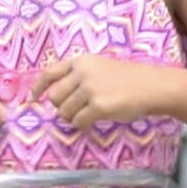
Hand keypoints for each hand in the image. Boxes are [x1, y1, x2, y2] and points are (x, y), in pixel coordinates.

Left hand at [31, 55, 160, 129]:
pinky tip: (93, 121)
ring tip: (86, 115)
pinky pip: (78, 121)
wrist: (153, 86)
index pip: (50, 73)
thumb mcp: (99, 68)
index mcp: (81, 62)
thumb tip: (53, 95)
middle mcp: (82, 73)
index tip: (33, 98)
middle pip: (55, 97)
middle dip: (61, 107)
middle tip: (75, 110)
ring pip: (64, 111)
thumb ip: (78, 76)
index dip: (38, 87)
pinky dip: (82, 125)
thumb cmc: (127, 79)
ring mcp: (90, 89)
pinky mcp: (99, 106)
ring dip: (72, 117)